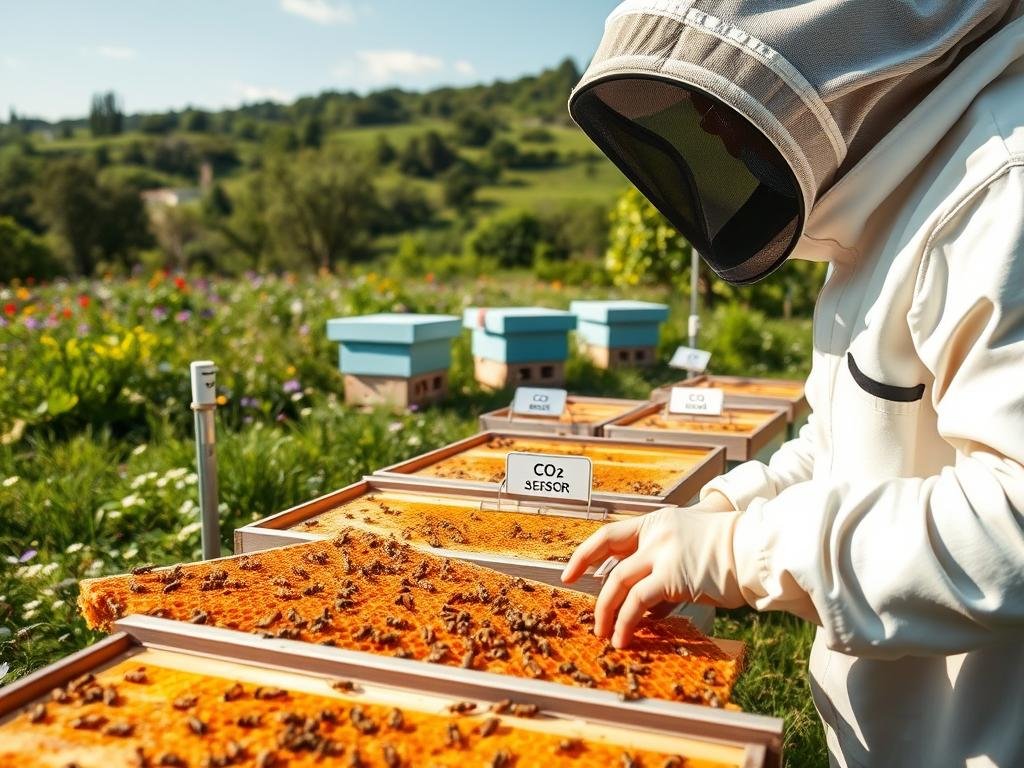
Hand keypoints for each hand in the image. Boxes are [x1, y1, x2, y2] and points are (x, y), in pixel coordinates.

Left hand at [561, 505, 745, 647]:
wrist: (755, 547)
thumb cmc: (729, 553)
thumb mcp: (688, 547)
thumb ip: (662, 566)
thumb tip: (645, 603)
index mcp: (657, 522)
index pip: (609, 534)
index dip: (585, 553)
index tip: (569, 572)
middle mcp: (655, 533)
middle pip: (609, 559)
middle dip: (595, 592)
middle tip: (590, 619)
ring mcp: (662, 552)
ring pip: (618, 582)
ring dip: (608, 612)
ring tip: (606, 636)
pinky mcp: (672, 575)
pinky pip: (637, 601)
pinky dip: (626, 621)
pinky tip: (624, 637)